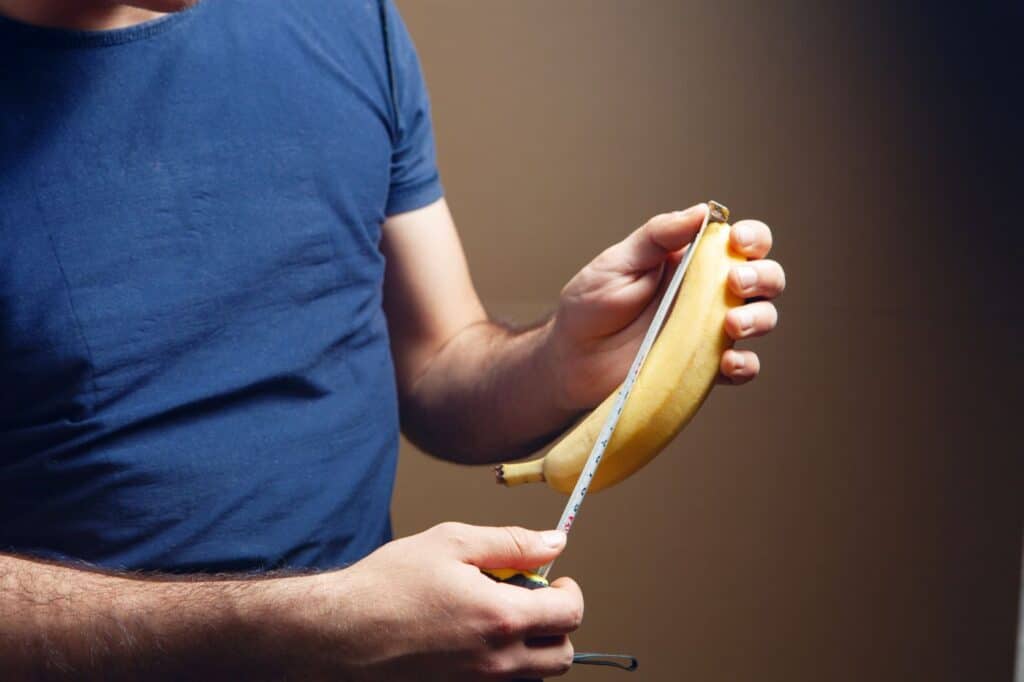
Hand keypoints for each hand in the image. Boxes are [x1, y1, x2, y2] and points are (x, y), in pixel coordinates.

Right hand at [305, 523, 581, 680]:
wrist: (337, 633)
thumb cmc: (387, 585)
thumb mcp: (451, 543)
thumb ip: (511, 543)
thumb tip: (554, 542)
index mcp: (500, 617)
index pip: (570, 614)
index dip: (570, 591)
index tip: (555, 579)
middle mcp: (496, 661)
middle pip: (563, 656)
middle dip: (557, 624)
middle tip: (530, 600)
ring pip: (535, 675)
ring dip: (532, 646)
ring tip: (497, 617)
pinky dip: (503, 664)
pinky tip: (473, 638)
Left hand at [548, 203, 784, 410]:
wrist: (570, 360)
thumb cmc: (590, 307)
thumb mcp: (617, 263)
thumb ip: (657, 236)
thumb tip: (701, 210)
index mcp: (692, 261)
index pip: (741, 241)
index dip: (753, 238)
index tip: (738, 243)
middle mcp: (709, 293)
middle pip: (765, 277)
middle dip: (763, 276)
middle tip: (735, 283)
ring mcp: (710, 331)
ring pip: (762, 318)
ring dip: (759, 319)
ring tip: (730, 325)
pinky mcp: (704, 368)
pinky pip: (744, 367)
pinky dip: (746, 365)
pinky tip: (726, 363)